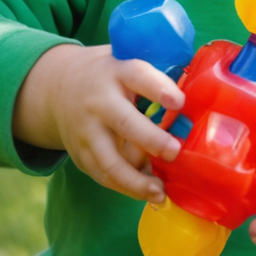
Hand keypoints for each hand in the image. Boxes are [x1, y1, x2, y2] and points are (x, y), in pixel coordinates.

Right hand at [12, 44, 186, 202]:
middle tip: (174, 152)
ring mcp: (86, 130)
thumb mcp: (125, 62)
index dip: (159, 89)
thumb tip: (199, 97)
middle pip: (125, 123)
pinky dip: (125, 188)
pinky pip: (102, 176)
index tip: (179, 102)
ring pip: (110, 161)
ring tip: (160, 192)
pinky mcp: (79, 153)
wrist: (56, 88)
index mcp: (117, 72)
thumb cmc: (108, 76)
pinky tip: (145, 194)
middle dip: (151, 141)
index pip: (138, 76)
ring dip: (136, 181)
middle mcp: (99, 101)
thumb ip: (155, 77)